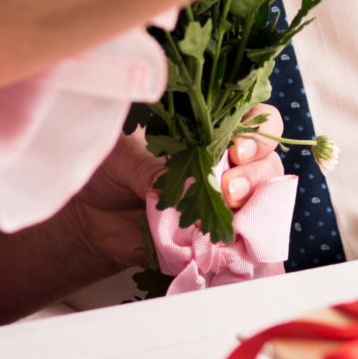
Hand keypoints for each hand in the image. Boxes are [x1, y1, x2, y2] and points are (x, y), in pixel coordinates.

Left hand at [62, 104, 291, 272]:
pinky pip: (244, 239)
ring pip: (263, 197)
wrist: (91, 217)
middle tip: (230, 185)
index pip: (252, 119)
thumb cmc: (108, 169)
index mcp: (206, 130)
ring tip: (228, 207)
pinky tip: (231, 239)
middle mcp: (223, 162)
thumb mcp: (122, 155)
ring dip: (254, 203)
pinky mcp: (215, 235)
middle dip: (257, 170)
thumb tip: (178, 183)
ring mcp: (222, 200)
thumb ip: (149, 166)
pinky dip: (244, 239)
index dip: (257, 131)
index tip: (238, 147)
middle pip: (266, 160)